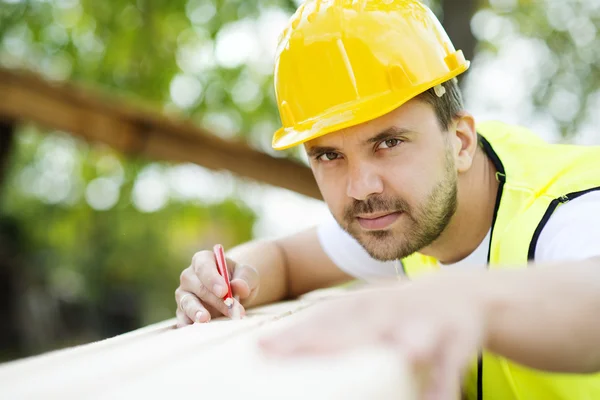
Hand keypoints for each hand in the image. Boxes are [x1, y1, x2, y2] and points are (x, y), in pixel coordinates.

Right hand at [175, 250, 258, 325]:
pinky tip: (196, 330)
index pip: (203, 266)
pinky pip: (182, 318)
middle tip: (232, 311)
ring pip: (187, 302)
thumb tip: (238, 286)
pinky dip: (188, 324)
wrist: (235, 294)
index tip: (224, 291)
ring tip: (206, 320)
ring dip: (196, 312)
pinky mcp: (183, 312)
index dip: (212, 278)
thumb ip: (245, 279)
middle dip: (216, 300)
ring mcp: (184, 294)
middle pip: (198, 287)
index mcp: (203, 260)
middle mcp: (189, 276)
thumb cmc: (240, 280)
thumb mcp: (248, 276)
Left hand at [258, 273, 487, 399]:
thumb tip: (282, 347)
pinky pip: (450, 362)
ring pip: (411, 334)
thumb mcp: (370, 310)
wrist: (465, 293)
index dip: (296, 334)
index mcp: (367, 304)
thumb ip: (335, 327)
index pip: (325, 319)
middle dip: (323, 342)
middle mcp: (391, 310)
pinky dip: (443, 381)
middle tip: (286, 355)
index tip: (262, 350)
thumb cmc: (402, 310)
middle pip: (355, 327)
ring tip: (391, 355)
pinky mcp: (458, 337)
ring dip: (401, 344)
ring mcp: (426, 321)